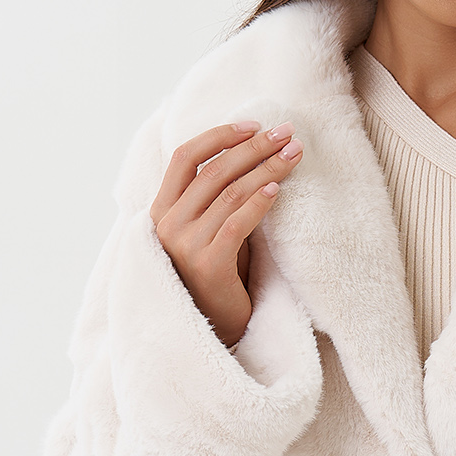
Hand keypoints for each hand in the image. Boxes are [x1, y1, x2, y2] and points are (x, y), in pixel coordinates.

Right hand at [149, 122, 303, 344]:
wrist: (212, 329)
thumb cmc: (217, 276)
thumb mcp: (208, 230)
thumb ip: (216, 199)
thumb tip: (253, 154)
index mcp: (161, 210)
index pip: (184, 157)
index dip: (219, 136)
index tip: (254, 126)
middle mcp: (167, 225)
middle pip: (213, 170)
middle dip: (254, 147)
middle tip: (287, 133)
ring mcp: (184, 245)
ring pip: (229, 193)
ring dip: (266, 169)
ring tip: (294, 155)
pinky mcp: (207, 265)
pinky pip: (236, 224)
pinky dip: (259, 203)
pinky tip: (278, 189)